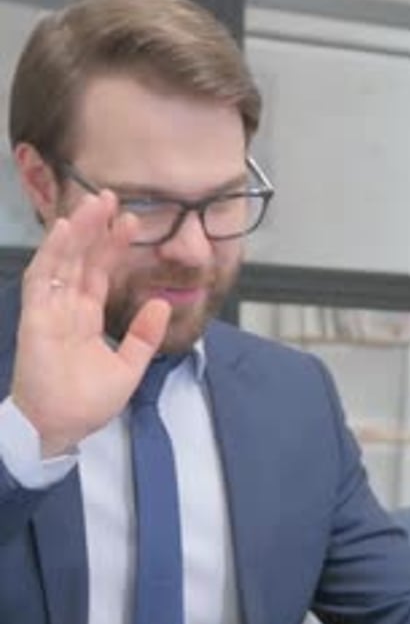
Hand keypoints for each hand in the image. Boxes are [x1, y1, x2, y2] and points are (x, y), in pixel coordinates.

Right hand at [11, 190, 170, 455]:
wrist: (60, 427)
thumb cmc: (88, 403)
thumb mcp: (128, 368)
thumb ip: (144, 336)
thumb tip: (160, 303)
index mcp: (86, 318)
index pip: (100, 273)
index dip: (113, 247)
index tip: (131, 221)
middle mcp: (67, 308)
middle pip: (81, 259)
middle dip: (95, 228)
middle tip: (111, 197)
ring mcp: (49, 309)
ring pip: (62, 260)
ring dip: (77, 231)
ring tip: (93, 203)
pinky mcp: (35, 316)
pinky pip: (42, 278)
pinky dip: (52, 253)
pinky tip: (66, 230)